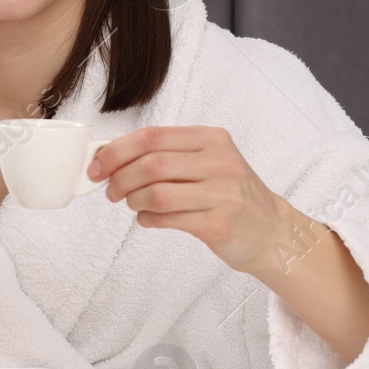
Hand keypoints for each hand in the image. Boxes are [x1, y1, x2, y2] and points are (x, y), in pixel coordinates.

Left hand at [88, 126, 296, 276]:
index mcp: (212, 139)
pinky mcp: (218, 224)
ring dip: (133, 201)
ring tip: (133, 205)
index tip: (97, 166)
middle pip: (151, 164)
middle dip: (119, 179)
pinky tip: (148, 219)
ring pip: (156, 193)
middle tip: (110, 191)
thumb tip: (111, 157)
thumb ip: (168, 155)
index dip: (117, 151)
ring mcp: (222, 194)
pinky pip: (167, 219)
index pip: (152, 137)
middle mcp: (220, 162)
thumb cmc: (230, 194)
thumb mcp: (208, 162)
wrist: (271, 231)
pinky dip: (148, 220)